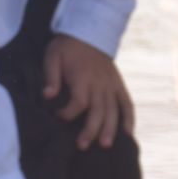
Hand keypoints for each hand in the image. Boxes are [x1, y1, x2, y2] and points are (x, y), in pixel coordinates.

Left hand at [43, 34, 133, 149]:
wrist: (89, 32)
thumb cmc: (67, 47)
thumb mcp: (53, 56)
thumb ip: (51, 76)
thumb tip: (48, 96)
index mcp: (83, 77)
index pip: (79, 101)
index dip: (68, 113)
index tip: (58, 116)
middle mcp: (100, 84)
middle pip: (98, 110)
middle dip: (90, 130)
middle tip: (82, 146)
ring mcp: (112, 85)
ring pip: (114, 110)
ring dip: (110, 128)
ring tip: (105, 145)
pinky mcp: (118, 85)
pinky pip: (127, 103)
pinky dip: (129, 119)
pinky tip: (128, 135)